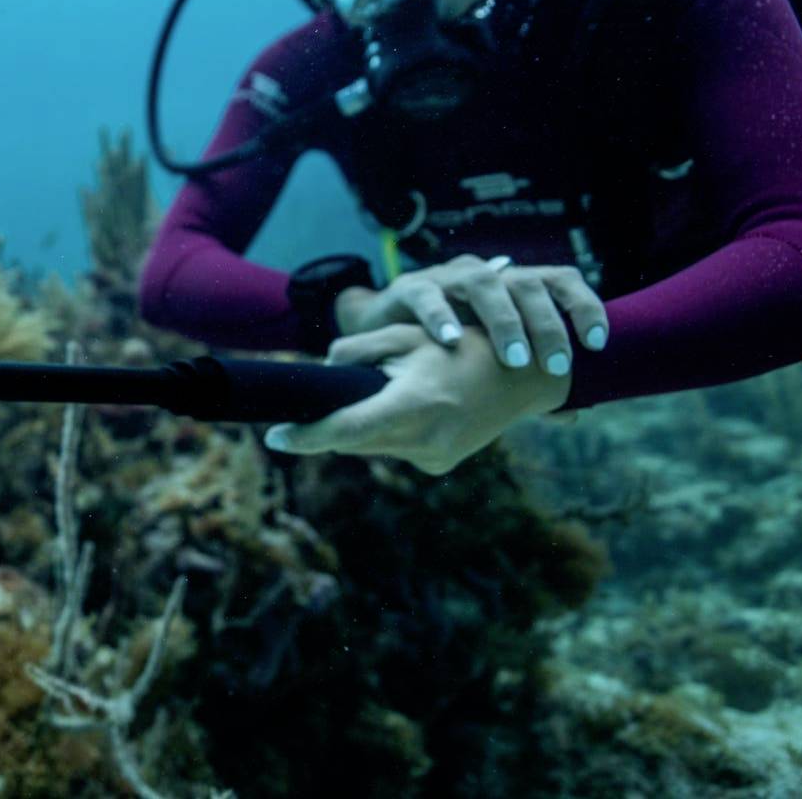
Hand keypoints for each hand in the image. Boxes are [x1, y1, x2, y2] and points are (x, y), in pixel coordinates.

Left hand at [264, 323, 570, 474]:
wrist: (526, 376)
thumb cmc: (463, 346)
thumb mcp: (408, 337)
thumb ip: (358, 350)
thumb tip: (322, 369)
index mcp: (413, 406)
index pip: (344, 431)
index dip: (305, 437)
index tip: (275, 436)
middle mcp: (424, 441)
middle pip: (352, 444)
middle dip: (328, 429)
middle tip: (308, 412)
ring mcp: (435, 458)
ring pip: (372, 447)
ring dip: (361, 429)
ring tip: (376, 396)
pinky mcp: (441, 464)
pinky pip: (396, 448)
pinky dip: (389, 431)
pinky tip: (405, 408)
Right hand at [333, 254, 606, 374]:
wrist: (384, 335)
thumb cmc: (448, 349)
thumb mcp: (489, 362)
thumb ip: (526, 382)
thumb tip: (571, 414)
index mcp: (513, 287)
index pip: (560, 280)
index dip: (584, 306)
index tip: (597, 343)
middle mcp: (485, 274)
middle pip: (527, 283)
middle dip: (547, 325)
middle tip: (556, 366)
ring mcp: (447, 278)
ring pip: (484, 281)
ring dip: (504, 321)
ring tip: (513, 359)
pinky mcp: (409, 287)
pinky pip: (428, 295)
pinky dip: (441, 316)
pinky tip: (451, 342)